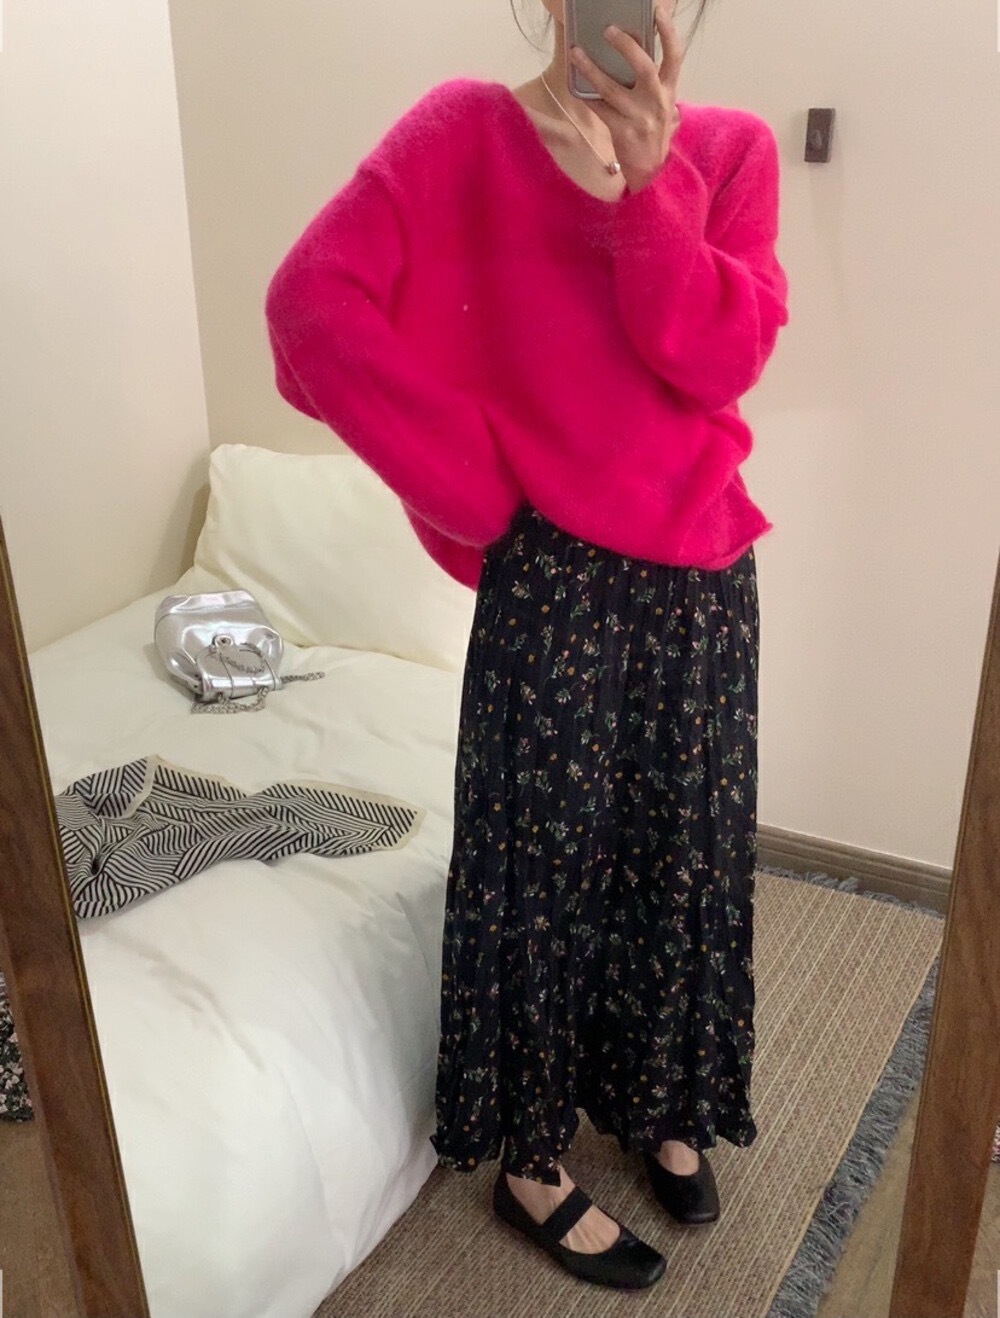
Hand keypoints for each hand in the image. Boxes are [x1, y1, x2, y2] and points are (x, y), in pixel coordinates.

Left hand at [568, 1, 683, 194]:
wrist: (651, 169)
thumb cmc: (653, 130)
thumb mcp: (663, 104)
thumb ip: (656, 80)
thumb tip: (642, 48)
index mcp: (669, 90)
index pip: (675, 55)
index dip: (668, 32)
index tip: (657, 11)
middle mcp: (656, 101)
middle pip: (643, 67)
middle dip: (625, 45)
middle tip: (608, 30)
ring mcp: (639, 118)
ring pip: (612, 88)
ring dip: (592, 69)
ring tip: (577, 53)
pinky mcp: (622, 132)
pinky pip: (600, 110)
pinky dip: (586, 97)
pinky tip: (576, 86)